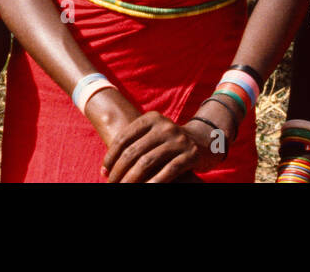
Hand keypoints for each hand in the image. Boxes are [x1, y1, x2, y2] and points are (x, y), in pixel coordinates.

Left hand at [101, 111, 218, 182]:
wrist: (205, 141)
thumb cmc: (169, 142)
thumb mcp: (153, 134)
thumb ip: (135, 143)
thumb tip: (108, 166)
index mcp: (151, 118)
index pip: (124, 138)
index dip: (111, 156)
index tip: (104, 171)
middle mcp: (165, 126)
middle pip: (134, 152)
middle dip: (119, 171)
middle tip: (111, 183)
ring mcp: (179, 140)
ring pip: (147, 163)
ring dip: (131, 179)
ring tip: (123, 188)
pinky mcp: (191, 155)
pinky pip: (167, 172)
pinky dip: (153, 183)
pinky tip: (144, 189)